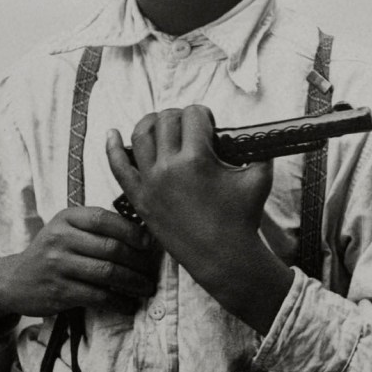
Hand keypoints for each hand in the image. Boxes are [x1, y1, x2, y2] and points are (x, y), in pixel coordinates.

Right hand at [0, 207, 157, 343]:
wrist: (15, 279)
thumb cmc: (52, 251)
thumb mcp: (67, 228)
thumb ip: (97, 226)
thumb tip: (143, 234)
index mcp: (67, 218)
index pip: (104, 219)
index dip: (131, 231)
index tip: (149, 243)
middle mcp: (60, 238)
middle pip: (110, 248)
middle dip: (138, 261)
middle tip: (152, 271)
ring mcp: (58, 265)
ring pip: (107, 273)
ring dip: (133, 283)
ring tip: (147, 287)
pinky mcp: (59, 291)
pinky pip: (97, 296)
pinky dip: (118, 302)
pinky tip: (129, 305)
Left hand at [106, 107, 292, 332]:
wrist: (223, 257)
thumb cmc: (243, 218)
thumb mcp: (259, 177)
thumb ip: (259, 149)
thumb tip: (254, 133)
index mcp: (197, 158)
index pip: (193, 115)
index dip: (204, 114)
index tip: (209, 125)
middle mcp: (169, 166)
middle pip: (166, 120)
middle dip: (180, 117)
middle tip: (190, 128)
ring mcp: (150, 182)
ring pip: (141, 135)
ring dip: (152, 123)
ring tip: (162, 124)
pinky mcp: (140, 198)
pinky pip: (118, 167)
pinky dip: (112, 147)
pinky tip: (113, 134)